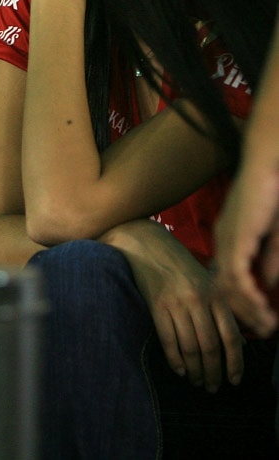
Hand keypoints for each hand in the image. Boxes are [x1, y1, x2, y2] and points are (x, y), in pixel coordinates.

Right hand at [104, 220, 243, 391]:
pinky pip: (168, 340)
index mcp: (215, 294)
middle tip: (212, 387)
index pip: (231, 336)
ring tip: (196, 381)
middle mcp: (198, 299)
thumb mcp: (207, 281)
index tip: (234, 380)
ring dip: (195, 370)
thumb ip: (222, 310)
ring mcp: (176, 302)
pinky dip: (175, 360)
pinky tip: (179, 370)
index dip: (235, 363)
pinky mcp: (156, 305)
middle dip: (213, 373)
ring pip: (190, 347)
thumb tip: (239, 344)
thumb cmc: (179, 265)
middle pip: (210, 346)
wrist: (147, 244)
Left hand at [214, 167, 278, 337]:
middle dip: (244, 312)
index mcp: (229, 237)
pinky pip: (238, 276)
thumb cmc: (272, 193)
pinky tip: (264, 307)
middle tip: (265, 328)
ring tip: (268, 324)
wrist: (267, 166)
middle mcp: (223, 240)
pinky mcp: (237, 239)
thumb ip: (269, 258)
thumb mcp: (273, 234)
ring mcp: (227, 240)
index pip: (227, 276)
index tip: (260, 318)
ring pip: (229, 286)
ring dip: (249, 309)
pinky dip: (249, 295)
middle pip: (224, 286)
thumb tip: (268, 284)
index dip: (242, 300)